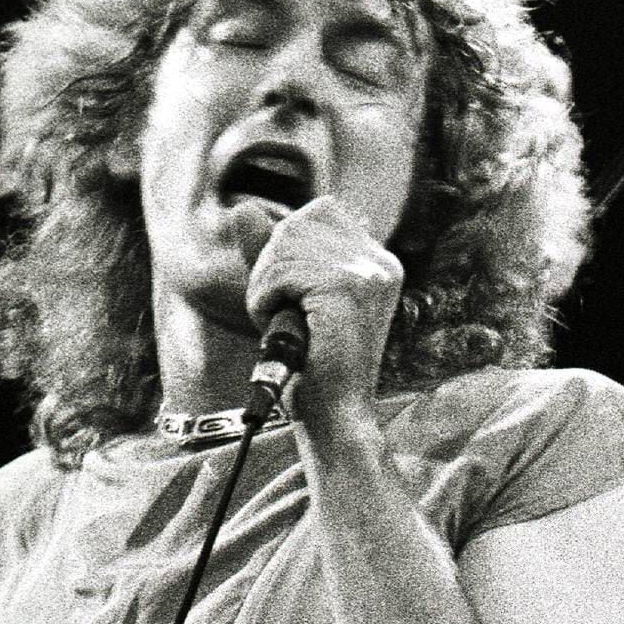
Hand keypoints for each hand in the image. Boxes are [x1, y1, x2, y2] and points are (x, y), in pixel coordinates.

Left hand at [237, 193, 403, 420]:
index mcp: (380, 262)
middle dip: (274, 266)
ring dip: (266, 286)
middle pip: (298, 223)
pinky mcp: (345, 290)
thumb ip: (268, 251)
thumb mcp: (287, 297)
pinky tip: (284, 328)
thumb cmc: (312, 365)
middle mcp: (381, 262)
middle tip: (287, 314)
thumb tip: (243, 207)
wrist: (333, 416)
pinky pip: (279, 272)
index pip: (320, 212)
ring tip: (286, 324)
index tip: (298, 295)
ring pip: (284, 245)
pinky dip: (265, 300)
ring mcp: (368, 274)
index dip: (289, 247)